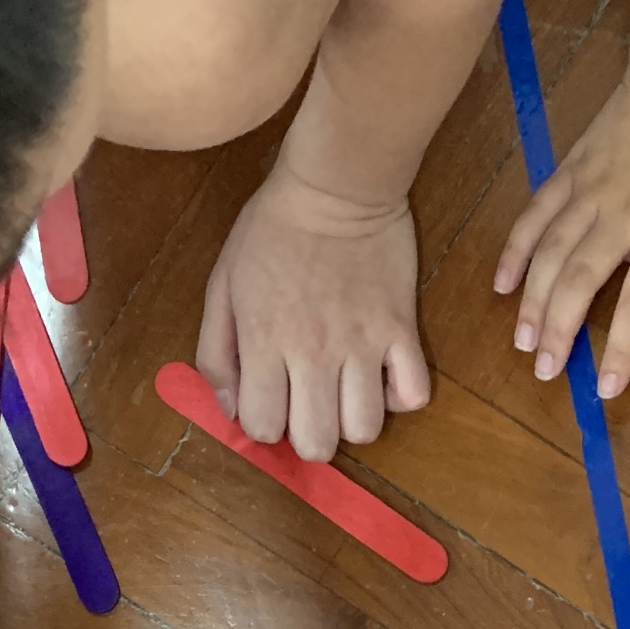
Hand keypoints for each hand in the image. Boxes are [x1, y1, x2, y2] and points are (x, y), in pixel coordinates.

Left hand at [197, 164, 430, 462]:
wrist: (336, 184)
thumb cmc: (272, 231)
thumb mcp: (223, 284)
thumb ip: (216, 352)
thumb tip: (230, 410)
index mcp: (265, 342)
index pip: (263, 428)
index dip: (264, 423)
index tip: (270, 398)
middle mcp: (314, 352)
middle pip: (317, 444)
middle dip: (308, 435)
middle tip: (308, 403)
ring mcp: (363, 344)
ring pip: (365, 430)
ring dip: (352, 420)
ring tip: (345, 391)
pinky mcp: (402, 330)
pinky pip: (413, 394)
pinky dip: (399, 395)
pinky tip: (382, 375)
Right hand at [496, 66, 629, 398]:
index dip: (620, 349)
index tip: (603, 389)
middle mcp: (621, 215)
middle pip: (580, 283)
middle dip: (558, 331)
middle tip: (544, 372)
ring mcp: (590, 191)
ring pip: (550, 253)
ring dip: (531, 301)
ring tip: (521, 342)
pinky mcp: (571, 170)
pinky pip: (535, 214)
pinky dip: (515, 249)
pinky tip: (501, 284)